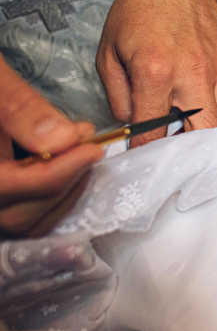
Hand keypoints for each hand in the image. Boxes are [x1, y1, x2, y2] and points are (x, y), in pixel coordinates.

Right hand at [0, 58, 103, 236]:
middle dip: (65, 181)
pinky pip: (28, 216)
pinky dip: (55, 197)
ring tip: (82, 154)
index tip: (93, 149)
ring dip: (65, 192)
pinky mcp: (4, 199)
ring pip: (29, 222)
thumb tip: (63, 138)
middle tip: (90, 147)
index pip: (9, 187)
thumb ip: (20, 108)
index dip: (58, 171)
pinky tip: (69, 167)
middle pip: (22, 214)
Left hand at [96, 0, 216, 147]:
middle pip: (204, 136)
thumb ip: (118, 98)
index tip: (143, 154)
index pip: (153, 133)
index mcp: (156, 73)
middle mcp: (195, 75)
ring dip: (215, 136)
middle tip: (177, 149)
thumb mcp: (109, 54)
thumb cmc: (140, 11)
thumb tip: (132, 127)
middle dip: (190, 151)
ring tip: (199, 132)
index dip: (146, 151)